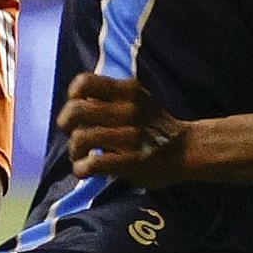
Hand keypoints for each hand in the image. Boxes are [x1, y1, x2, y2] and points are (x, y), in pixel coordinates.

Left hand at [57, 72, 191, 185]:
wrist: (187, 149)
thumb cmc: (155, 124)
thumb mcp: (138, 98)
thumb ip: (112, 95)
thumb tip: (76, 99)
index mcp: (128, 91)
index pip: (85, 82)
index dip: (73, 95)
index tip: (75, 106)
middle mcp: (128, 110)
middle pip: (76, 110)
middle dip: (65, 123)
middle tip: (70, 132)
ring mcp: (130, 137)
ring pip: (80, 138)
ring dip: (73, 150)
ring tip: (79, 155)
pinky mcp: (131, 161)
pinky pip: (94, 163)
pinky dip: (81, 168)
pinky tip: (84, 170)